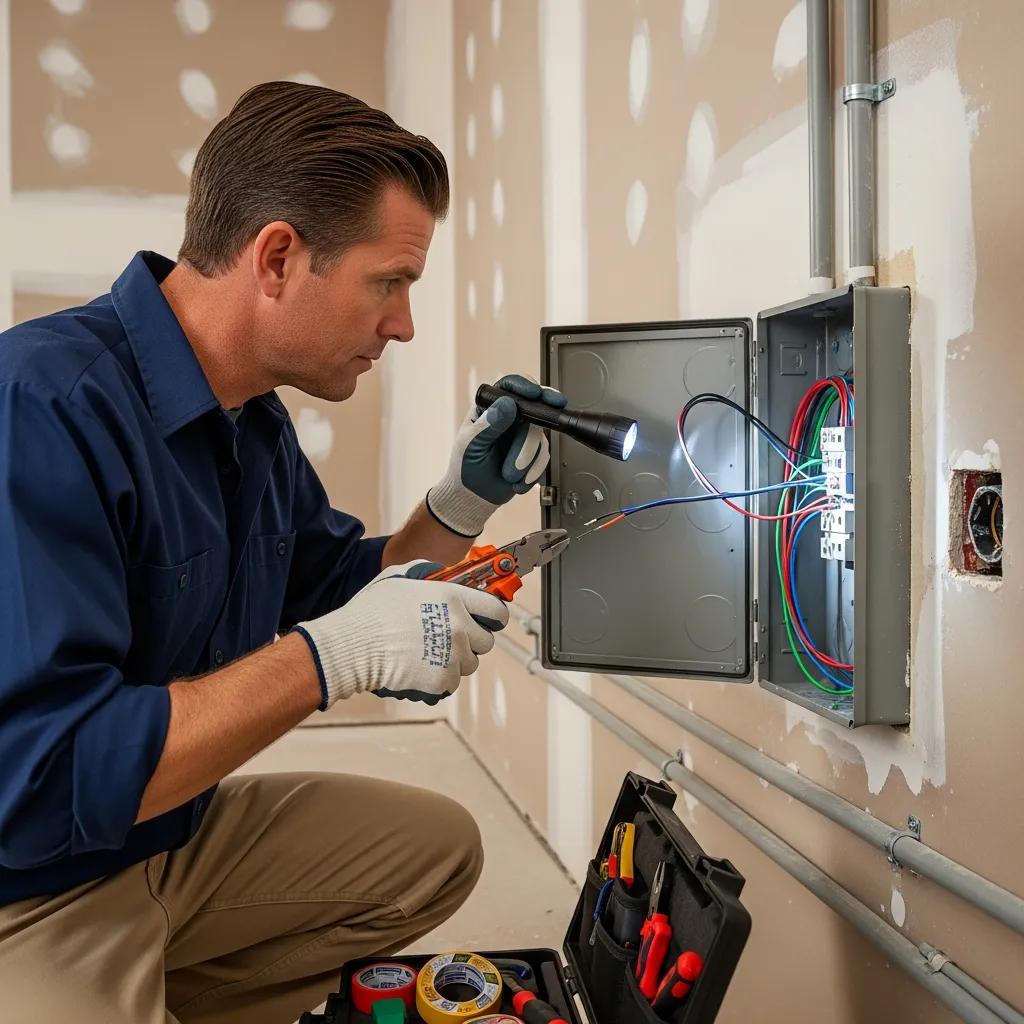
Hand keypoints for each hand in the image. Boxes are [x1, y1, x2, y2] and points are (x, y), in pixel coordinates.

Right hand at [292, 561, 508, 708]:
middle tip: (450, 639)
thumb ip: (426, 572)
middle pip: (486, 641)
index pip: (497, 611)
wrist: (355, 646)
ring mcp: (453, 655)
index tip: (487, 620)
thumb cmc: (373, 611)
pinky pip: (451, 682)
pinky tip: (420, 668)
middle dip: (472, 641)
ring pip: (469, 664)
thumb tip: (439, 572)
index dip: (493, 616)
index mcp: (454, 598)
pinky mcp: (443, 680)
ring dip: (456, 661)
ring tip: (430, 654)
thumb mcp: (399, 578)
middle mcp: (460, 626)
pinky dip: (440, 679)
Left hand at [426, 373, 567, 536]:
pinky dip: (533, 471)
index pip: (510, 386)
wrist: (474, 497)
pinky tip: (518, 480)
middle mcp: (509, 418)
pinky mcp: (533, 453)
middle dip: (530, 435)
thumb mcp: (471, 445)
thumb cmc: (465, 468)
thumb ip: (489, 424)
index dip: (526, 385)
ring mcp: (522, 434)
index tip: (536, 394)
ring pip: (540, 437)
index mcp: (489, 408)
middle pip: (533, 412)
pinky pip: (544, 456)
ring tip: (509, 473)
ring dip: (527, 459)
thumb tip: (506, 404)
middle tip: (539, 435)